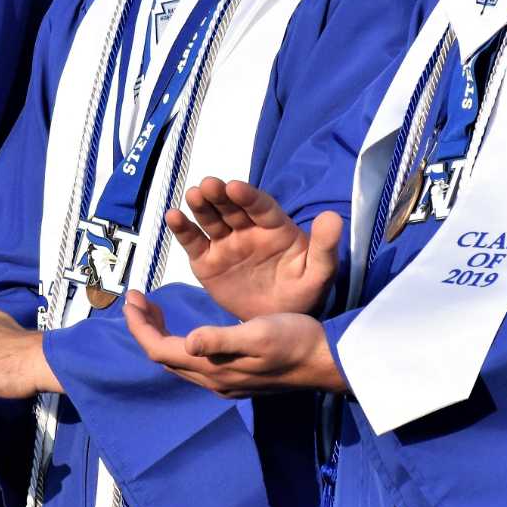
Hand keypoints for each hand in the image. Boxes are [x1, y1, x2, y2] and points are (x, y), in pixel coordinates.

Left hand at [121, 292, 345, 396]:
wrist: (325, 361)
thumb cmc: (294, 340)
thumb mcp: (258, 333)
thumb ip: (221, 339)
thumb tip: (187, 341)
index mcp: (213, 368)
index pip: (160, 349)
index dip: (139, 325)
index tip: (130, 297)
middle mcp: (213, 380)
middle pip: (163, 356)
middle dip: (145, 328)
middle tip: (137, 298)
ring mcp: (223, 381)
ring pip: (178, 361)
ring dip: (160, 336)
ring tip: (155, 309)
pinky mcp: (235, 377)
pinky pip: (194, 362)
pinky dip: (180, 342)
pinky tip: (188, 328)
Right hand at [167, 178, 341, 318]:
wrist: (280, 320)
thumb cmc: (303, 291)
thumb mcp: (320, 272)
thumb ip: (325, 246)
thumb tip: (333, 216)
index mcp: (275, 227)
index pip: (260, 207)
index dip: (248, 196)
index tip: (235, 187)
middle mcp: (247, 230)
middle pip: (231, 207)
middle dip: (220, 195)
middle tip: (209, 185)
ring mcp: (226, 243)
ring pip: (211, 219)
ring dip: (201, 206)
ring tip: (193, 195)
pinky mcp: (207, 261)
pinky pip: (194, 242)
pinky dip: (183, 229)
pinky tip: (173, 217)